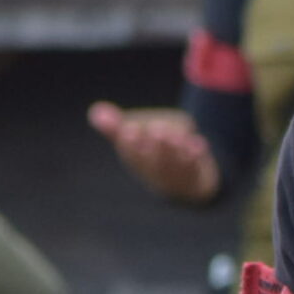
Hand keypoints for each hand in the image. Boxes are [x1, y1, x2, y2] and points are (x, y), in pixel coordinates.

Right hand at [87, 102, 221, 203]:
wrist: (187, 182)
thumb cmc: (154, 153)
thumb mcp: (135, 137)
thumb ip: (115, 127)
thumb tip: (95, 112)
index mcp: (138, 164)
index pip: (131, 156)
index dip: (130, 144)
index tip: (128, 129)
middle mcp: (156, 174)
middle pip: (153, 162)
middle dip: (153, 146)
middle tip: (155, 129)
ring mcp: (176, 178)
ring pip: (174, 165)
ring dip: (173, 150)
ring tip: (173, 135)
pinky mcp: (197, 178)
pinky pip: (197, 170)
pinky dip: (197, 157)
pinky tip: (199, 144)